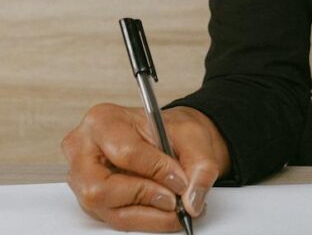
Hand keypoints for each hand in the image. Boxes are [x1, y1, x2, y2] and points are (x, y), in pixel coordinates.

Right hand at [62, 103, 230, 231]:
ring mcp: (82, 179)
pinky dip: (143, 219)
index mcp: (103, 121)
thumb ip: (200, 166)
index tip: (181, 181)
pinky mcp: (91, 201)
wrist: (169, 138)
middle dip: (145, 197)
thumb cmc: (172, 130)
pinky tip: (162, 211)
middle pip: (102, 188)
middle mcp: (83, 151)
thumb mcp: (194, 136)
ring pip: (107, 209)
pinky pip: (114, 219)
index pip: (126, 152)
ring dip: (147, 215)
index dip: (157, 171)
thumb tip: (192, 199)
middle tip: (175, 200)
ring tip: (174, 207)